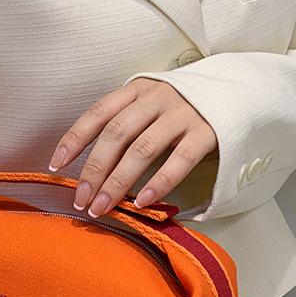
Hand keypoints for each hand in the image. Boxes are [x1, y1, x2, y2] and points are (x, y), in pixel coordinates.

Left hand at [48, 78, 216, 216]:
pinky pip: (179, 160)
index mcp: (137, 90)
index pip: (98, 113)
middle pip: (116, 134)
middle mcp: (157, 98)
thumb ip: (127, 125)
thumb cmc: (185, 106)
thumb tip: (93, 169)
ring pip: (142, 149)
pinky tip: (143, 202)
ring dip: (118, 182)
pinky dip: (159, 183)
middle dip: (94, 170)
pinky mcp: (208, 131)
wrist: (239, 89)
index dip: (74, 139)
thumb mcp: (152, 104)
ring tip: (103, 207)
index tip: (56, 166)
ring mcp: (183, 113)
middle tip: (81, 200)